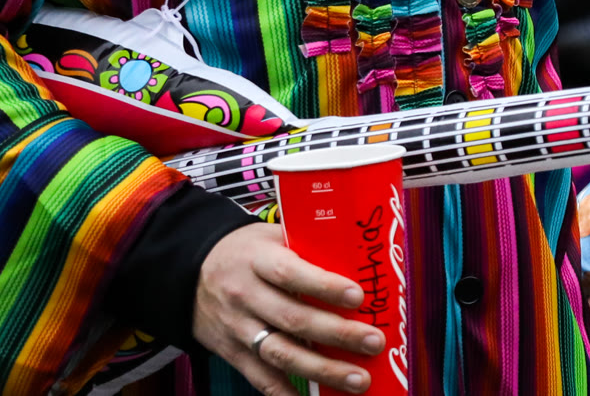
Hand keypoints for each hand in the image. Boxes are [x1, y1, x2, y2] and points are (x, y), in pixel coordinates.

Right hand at [192, 224, 383, 395]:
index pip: (291, 273)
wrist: (187, 275)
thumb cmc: (245, 252)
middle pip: (293, 319)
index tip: (358, 297)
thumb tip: (360, 255)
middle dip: (338, 334)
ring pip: (282, 354)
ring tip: (358, 380)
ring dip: (323, 370)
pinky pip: (262, 379)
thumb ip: (308, 244)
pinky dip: (288, 394)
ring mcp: (239, 329)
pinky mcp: (233, 354)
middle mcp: (246, 296)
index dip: (324, 286)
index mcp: (258, 261)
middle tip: (374, 342)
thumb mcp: (271, 236)